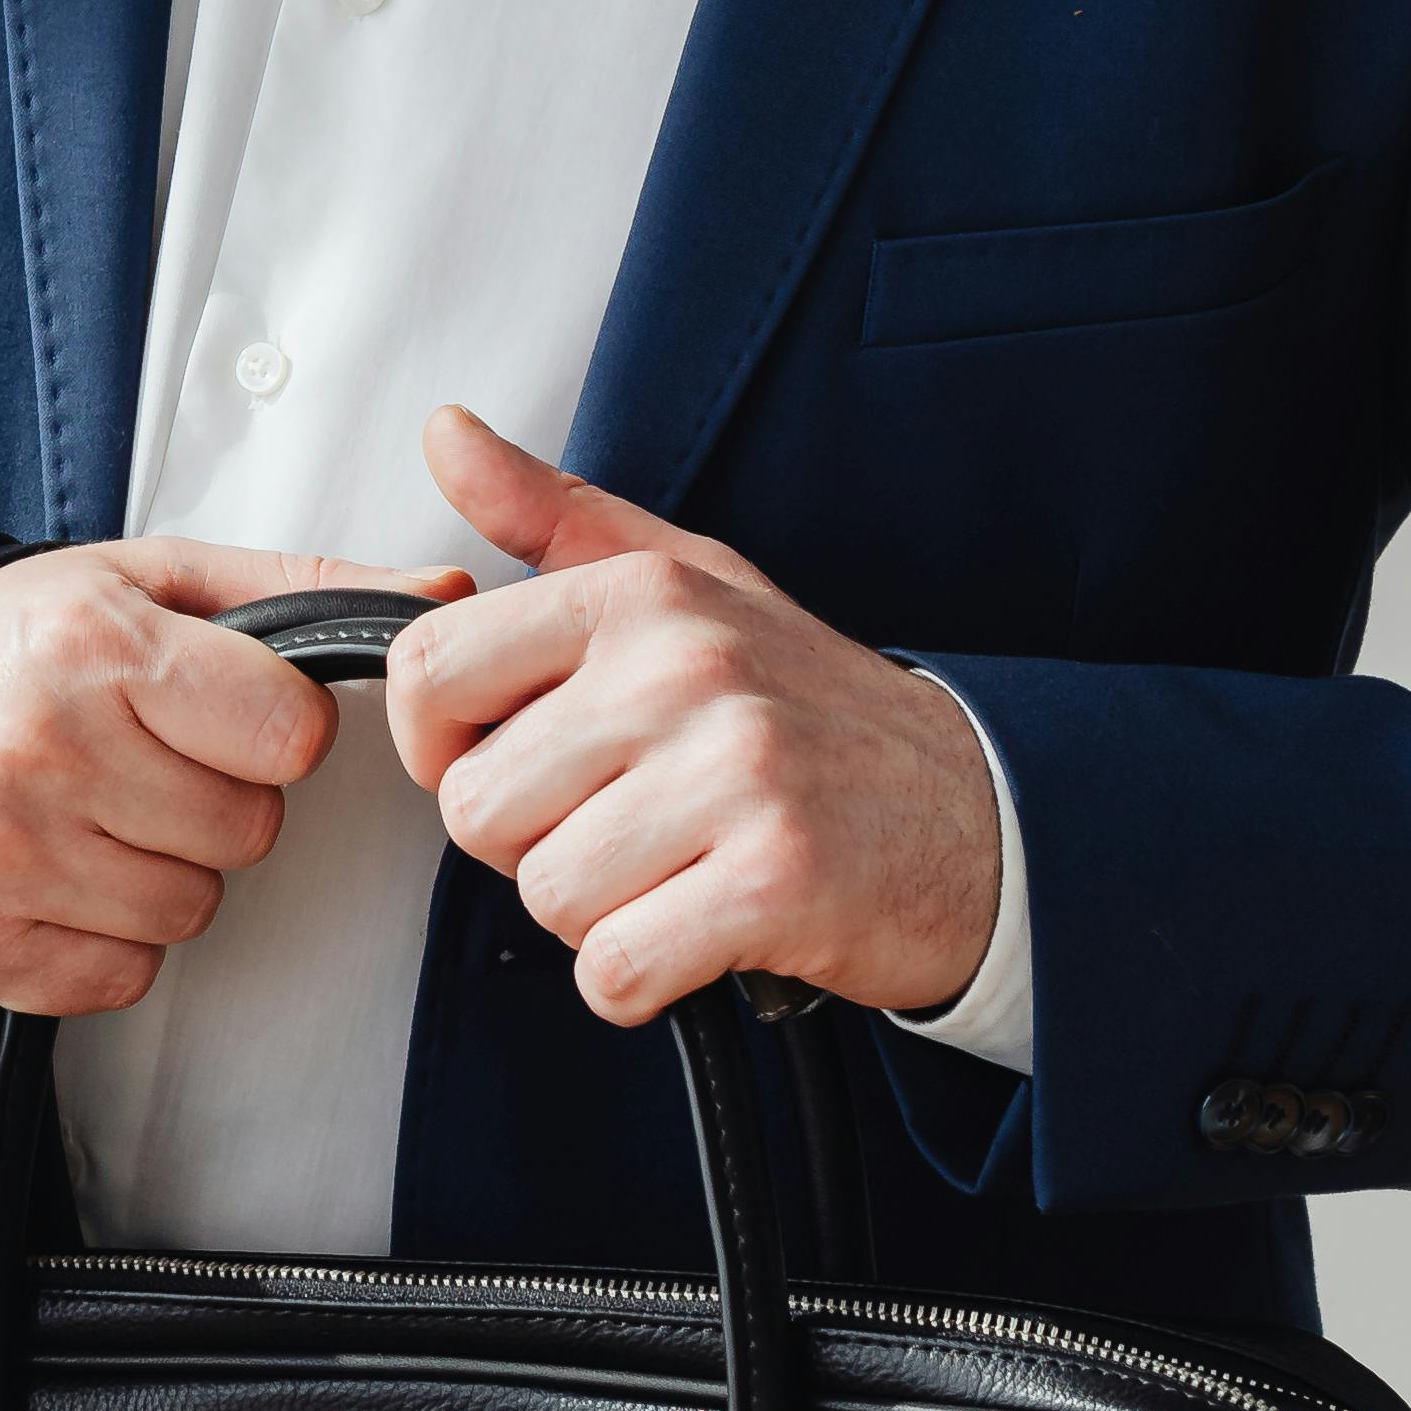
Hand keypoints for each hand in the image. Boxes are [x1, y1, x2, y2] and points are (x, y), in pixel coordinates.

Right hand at [0, 536, 471, 1015]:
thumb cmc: (17, 646)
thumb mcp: (151, 580)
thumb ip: (306, 586)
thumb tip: (451, 599)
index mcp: (91, 643)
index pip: (290, 735)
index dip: (269, 730)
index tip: (209, 710)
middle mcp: (39, 745)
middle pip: (246, 834)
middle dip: (210, 803)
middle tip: (133, 762)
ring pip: (190, 912)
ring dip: (157, 873)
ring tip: (87, 813)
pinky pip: (119, 976)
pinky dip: (99, 940)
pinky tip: (50, 873)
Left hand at [382, 407, 1003, 1026]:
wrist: (980, 812)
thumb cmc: (807, 705)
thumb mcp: (689, 581)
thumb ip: (553, 515)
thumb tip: (445, 432)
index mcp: (641, 592)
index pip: (430, 669)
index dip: (440, 745)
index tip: (505, 763)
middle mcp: (684, 668)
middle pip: (477, 807)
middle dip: (531, 845)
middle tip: (628, 829)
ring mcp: (735, 772)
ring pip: (546, 895)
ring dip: (597, 915)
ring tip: (675, 873)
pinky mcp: (776, 881)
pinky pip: (616, 969)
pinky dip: (642, 978)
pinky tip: (699, 932)